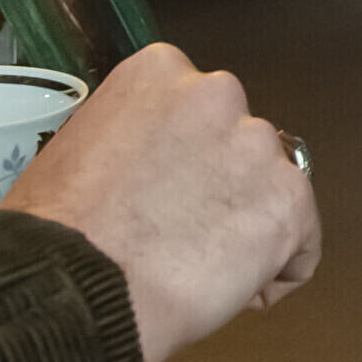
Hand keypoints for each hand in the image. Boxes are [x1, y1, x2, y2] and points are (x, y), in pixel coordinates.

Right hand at [0, 42, 317, 361]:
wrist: (77, 287)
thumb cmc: (60, 231)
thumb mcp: (80, 148)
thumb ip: (135, 138)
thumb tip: (151, 166)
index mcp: (160, 71)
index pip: (198, 112)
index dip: (185, 160)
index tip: (163, 194)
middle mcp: (219, 93)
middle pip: (239, 144)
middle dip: (221, 185)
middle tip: (181, 233)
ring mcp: (259, 145)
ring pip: (270, 189)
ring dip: (248, 225)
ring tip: (199, 268)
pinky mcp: (290, 201)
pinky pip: (301, 242)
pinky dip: (278, 270)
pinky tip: (235, 290)